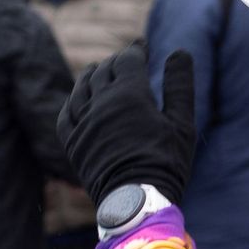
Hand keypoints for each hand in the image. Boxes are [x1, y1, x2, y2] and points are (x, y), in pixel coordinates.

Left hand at [57, 44, 194, 205]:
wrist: (136, 201)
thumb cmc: (166, 162)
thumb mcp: (182, 123)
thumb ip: (180, 85)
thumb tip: (180, 53)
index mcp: (129, 94)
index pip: (128, 60)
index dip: (136, 50)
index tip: (142, 47)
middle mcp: (101, 103)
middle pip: (104, 70)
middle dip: (116, 61)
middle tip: (126, 60)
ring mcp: (83, 123)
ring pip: (81, 88)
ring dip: (92, 75)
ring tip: (99, 70)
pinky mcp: (72, 143)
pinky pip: (66, 114)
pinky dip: (73, 100)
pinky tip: (78, 100)